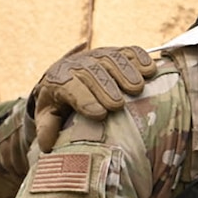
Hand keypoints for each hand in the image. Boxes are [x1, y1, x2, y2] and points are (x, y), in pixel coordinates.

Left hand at [32, 44, 155, 148]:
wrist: (68, 77)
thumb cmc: (60, 104)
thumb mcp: (49, 116)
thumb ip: (48, 128)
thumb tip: (47, 146)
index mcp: (58, 79)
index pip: (69, 86)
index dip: (84, 99)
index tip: (99, 115)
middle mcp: (78, 63)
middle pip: (92, 70)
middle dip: (106, 87)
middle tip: (118, 105)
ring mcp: (98, 55)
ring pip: (111, 58)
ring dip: (125, 72)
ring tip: (137, 88)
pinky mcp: (115, 52)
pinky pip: (128, 51)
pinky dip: (140, 58)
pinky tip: (150, 70)